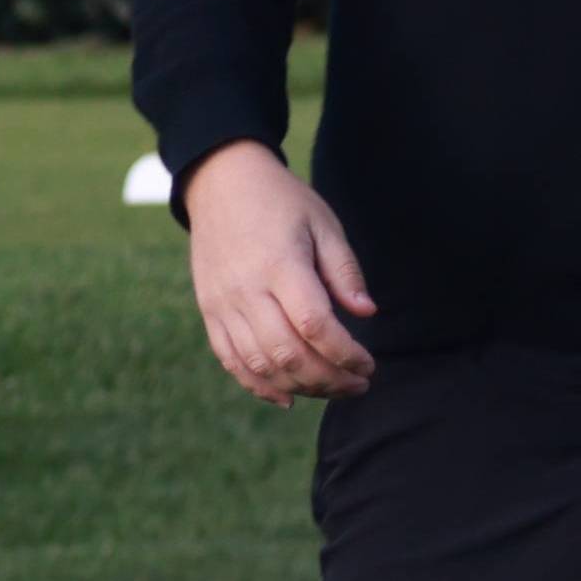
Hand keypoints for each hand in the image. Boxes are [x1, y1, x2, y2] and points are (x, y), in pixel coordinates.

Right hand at [179, 144, 383, 402]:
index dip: (346, 354)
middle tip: (358, 384)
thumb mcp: (323, 223)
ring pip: (261, 365)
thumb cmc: (280, 201)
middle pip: (288, 355)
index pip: (315, 327)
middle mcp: (247, 290)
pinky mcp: (210, 311)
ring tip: (332, 388)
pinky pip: (231, 361)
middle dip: (330, 380)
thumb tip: (367, 313)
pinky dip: (259, 386)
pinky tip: (288, 397)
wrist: (220, 182)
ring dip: (301, 387)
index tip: (369, 364)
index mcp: (280, 265)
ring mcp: (223, 304)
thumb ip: (344, 270)